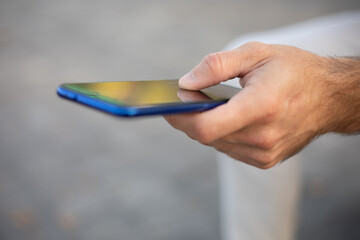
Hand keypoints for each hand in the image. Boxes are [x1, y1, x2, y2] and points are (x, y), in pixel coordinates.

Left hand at [164, 42, 356, 168]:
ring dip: (204, 126)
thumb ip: (216, 65)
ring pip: (215, 144)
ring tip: (202, 107)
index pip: (206, 126)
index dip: (180, 118)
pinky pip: (229, 149)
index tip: (167, 105)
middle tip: (182, 100)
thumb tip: (185, 83)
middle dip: (188, 119)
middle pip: (206, 136)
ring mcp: (265, 153)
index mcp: (261, 106)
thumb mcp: (256, 53)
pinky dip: (220, 134)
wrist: (330, 97)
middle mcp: (263, 136)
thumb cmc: (294, 70)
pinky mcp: (265, 160)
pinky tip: (223, 118)